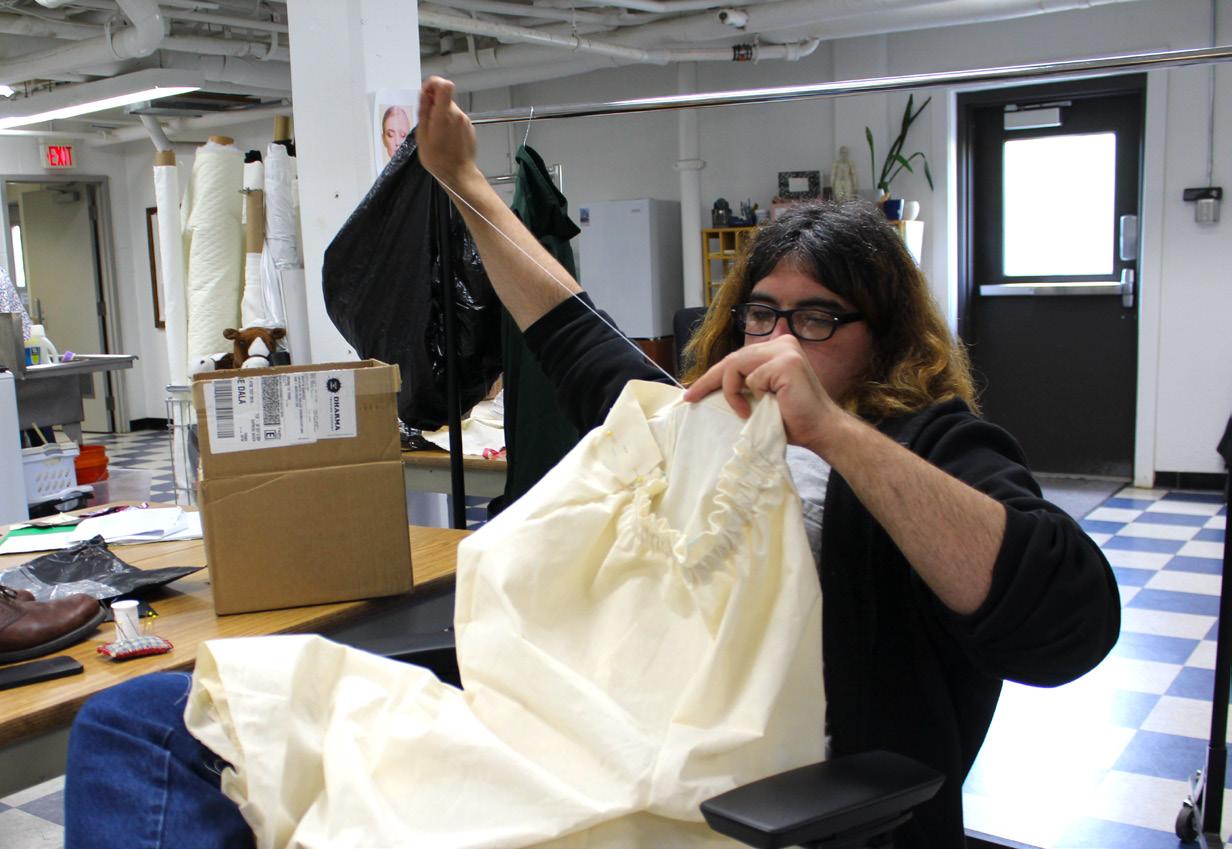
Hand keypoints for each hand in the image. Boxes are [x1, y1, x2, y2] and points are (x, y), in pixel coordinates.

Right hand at [417, 76, 480, 189]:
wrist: (458, 175)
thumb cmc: (438, 160)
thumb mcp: (422, 136)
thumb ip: (424, 112)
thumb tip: (425, 95)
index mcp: (444, 114)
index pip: (444, 84)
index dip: (433, 83)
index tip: (426, 94)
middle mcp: (458, 114)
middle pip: (445, 98)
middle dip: (433, 105)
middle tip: (426, 122)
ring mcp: (465, 121)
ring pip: (450, 109)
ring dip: (440, 116)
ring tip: (435, 135)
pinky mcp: (469, 128)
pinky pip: (456, 119)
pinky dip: (448, 124)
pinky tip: (445, 140)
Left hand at [682, 336, 845, 453]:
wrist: (820, 430)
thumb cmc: (792, 419)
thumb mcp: (762, 397)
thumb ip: (746, 384)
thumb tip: (710, 387)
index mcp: (777, 348)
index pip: (736, 358)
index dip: (712, 375)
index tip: (692, 391)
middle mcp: (781, 343)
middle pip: (732, 359)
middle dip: (709, 380)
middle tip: (692, 397)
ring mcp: (785, 351)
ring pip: (736, 366)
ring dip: (733, 392)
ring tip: (743, 411)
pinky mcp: (786, 363)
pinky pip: (752, 379)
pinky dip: (753, 396)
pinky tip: (768, 406)